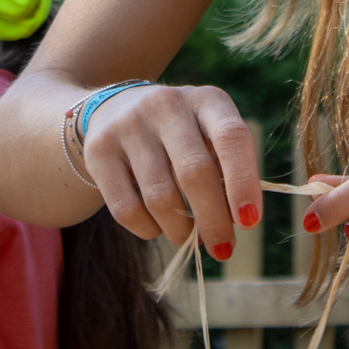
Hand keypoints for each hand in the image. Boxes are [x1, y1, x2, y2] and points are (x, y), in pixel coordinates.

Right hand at [80, 82, 261, 258]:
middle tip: (223, 249)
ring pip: (161, 197)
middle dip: (214, 220)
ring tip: (188, 236)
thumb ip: (227, 170)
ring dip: (181, 230)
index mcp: (207, 99)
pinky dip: (148, 230)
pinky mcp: (99, 150)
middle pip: (195, 172)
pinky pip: (126, 208)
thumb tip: (237, 221)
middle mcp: (167, 104)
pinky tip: (157, 227)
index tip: (250, 221)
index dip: (243, 182)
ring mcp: (129, 125)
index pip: (232, 137)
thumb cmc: (182, 134)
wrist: (115, 109)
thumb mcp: (210, 135)